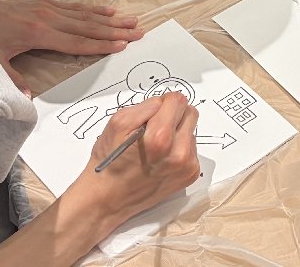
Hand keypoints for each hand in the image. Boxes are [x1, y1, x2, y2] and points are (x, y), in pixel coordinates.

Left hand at [0, 0, 143, 93]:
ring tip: (131, 20)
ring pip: (86, 15)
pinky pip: (76, 7)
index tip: (123, 45)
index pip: (78, 42)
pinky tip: (108, 10)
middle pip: (89, 26)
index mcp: (40, 34)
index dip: (101, 44)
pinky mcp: (46, 4)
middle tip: (139, 31)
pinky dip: (94, 9)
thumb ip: (13, 80)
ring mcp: (49, 9)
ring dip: (110, 18)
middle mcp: (50, 18)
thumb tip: (29, 100)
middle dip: (115, 30)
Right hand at [68, 94, 200, 228]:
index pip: (178, 100)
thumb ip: (146, 106)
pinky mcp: (189, 175)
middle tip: (154, 128)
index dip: (163, 102)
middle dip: (173, 115)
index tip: (152, 113)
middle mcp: (178, 153)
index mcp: (160, 138)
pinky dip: (179, 148)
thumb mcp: (118, 123)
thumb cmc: (110, 162)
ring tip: (156, 146)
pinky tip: (161, 157)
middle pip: (190, 113)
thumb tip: (165, 102)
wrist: (108, 199)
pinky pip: (191, 148)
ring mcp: (186, 166)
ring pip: (191, 130)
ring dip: (177, 132)